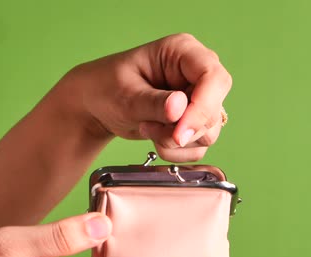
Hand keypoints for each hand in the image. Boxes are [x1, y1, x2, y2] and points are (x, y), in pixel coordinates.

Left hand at [58, 33, 232, 161]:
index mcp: (183, 51)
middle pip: (214, 108)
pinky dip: (176, 151)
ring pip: (208, 131)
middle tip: (150, 129)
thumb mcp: (125, 95)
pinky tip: (154, 137)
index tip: (179, 132)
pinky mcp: (196, 121)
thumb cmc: (106, 87)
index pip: (213, 77)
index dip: (202, 108)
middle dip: (183, 129)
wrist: (96, 104)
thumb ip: (154, 103)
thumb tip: (180, 109)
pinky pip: (199, 146)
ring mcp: (199, 99)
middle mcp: (197, 73)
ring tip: (146, 128)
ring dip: (175, 141)